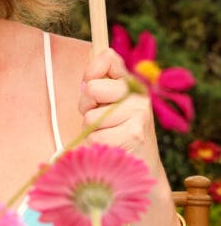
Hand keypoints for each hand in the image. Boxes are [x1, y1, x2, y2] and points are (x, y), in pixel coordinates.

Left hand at [78, 48, 160, 173]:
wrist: (139, 167)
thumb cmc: (116, 132)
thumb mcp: (107, 103)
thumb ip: (99, 81)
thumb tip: (94, 59)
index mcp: (132, 84)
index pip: (107, 58)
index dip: (91, 72)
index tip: (91, 88)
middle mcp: (139, 96)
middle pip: (92, 88)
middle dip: (86, 106)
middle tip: (98, 118)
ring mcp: (138, 114)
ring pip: (90, 116)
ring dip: (91, 129)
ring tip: (108, 135)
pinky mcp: (133, 134)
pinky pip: (94, 135)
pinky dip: (96, 144)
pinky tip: (111, 147)